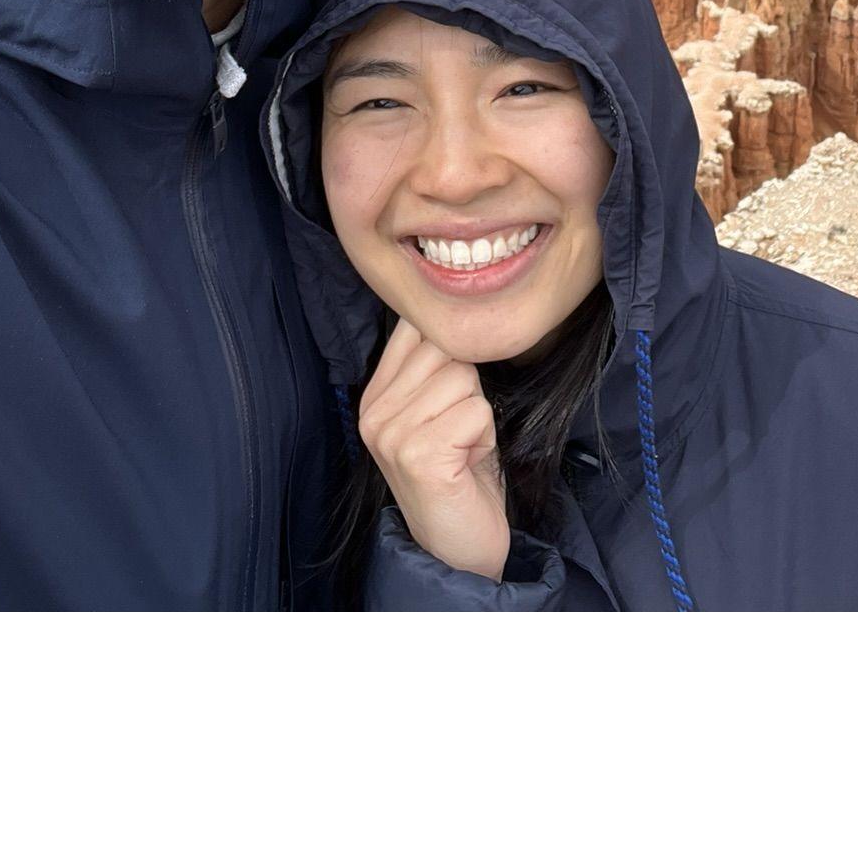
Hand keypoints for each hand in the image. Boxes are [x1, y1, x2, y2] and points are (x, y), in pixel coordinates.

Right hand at [357, 317, 509, 580]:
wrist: (460, 549)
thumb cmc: (461, 473)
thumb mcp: (438, 410)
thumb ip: (434, 364)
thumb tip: (459, 308)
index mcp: (374, 393)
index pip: (417, 326)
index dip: (453, 351)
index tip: (453, 397)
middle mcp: (372, 410)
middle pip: (447, 348)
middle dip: (470, 388)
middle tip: (459, 432)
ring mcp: (391, 433)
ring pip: (464, 377)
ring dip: (479, 413)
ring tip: (463, 448)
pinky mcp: (418, 454)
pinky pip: (477, 410)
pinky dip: (485, 435)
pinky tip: (467, 463)